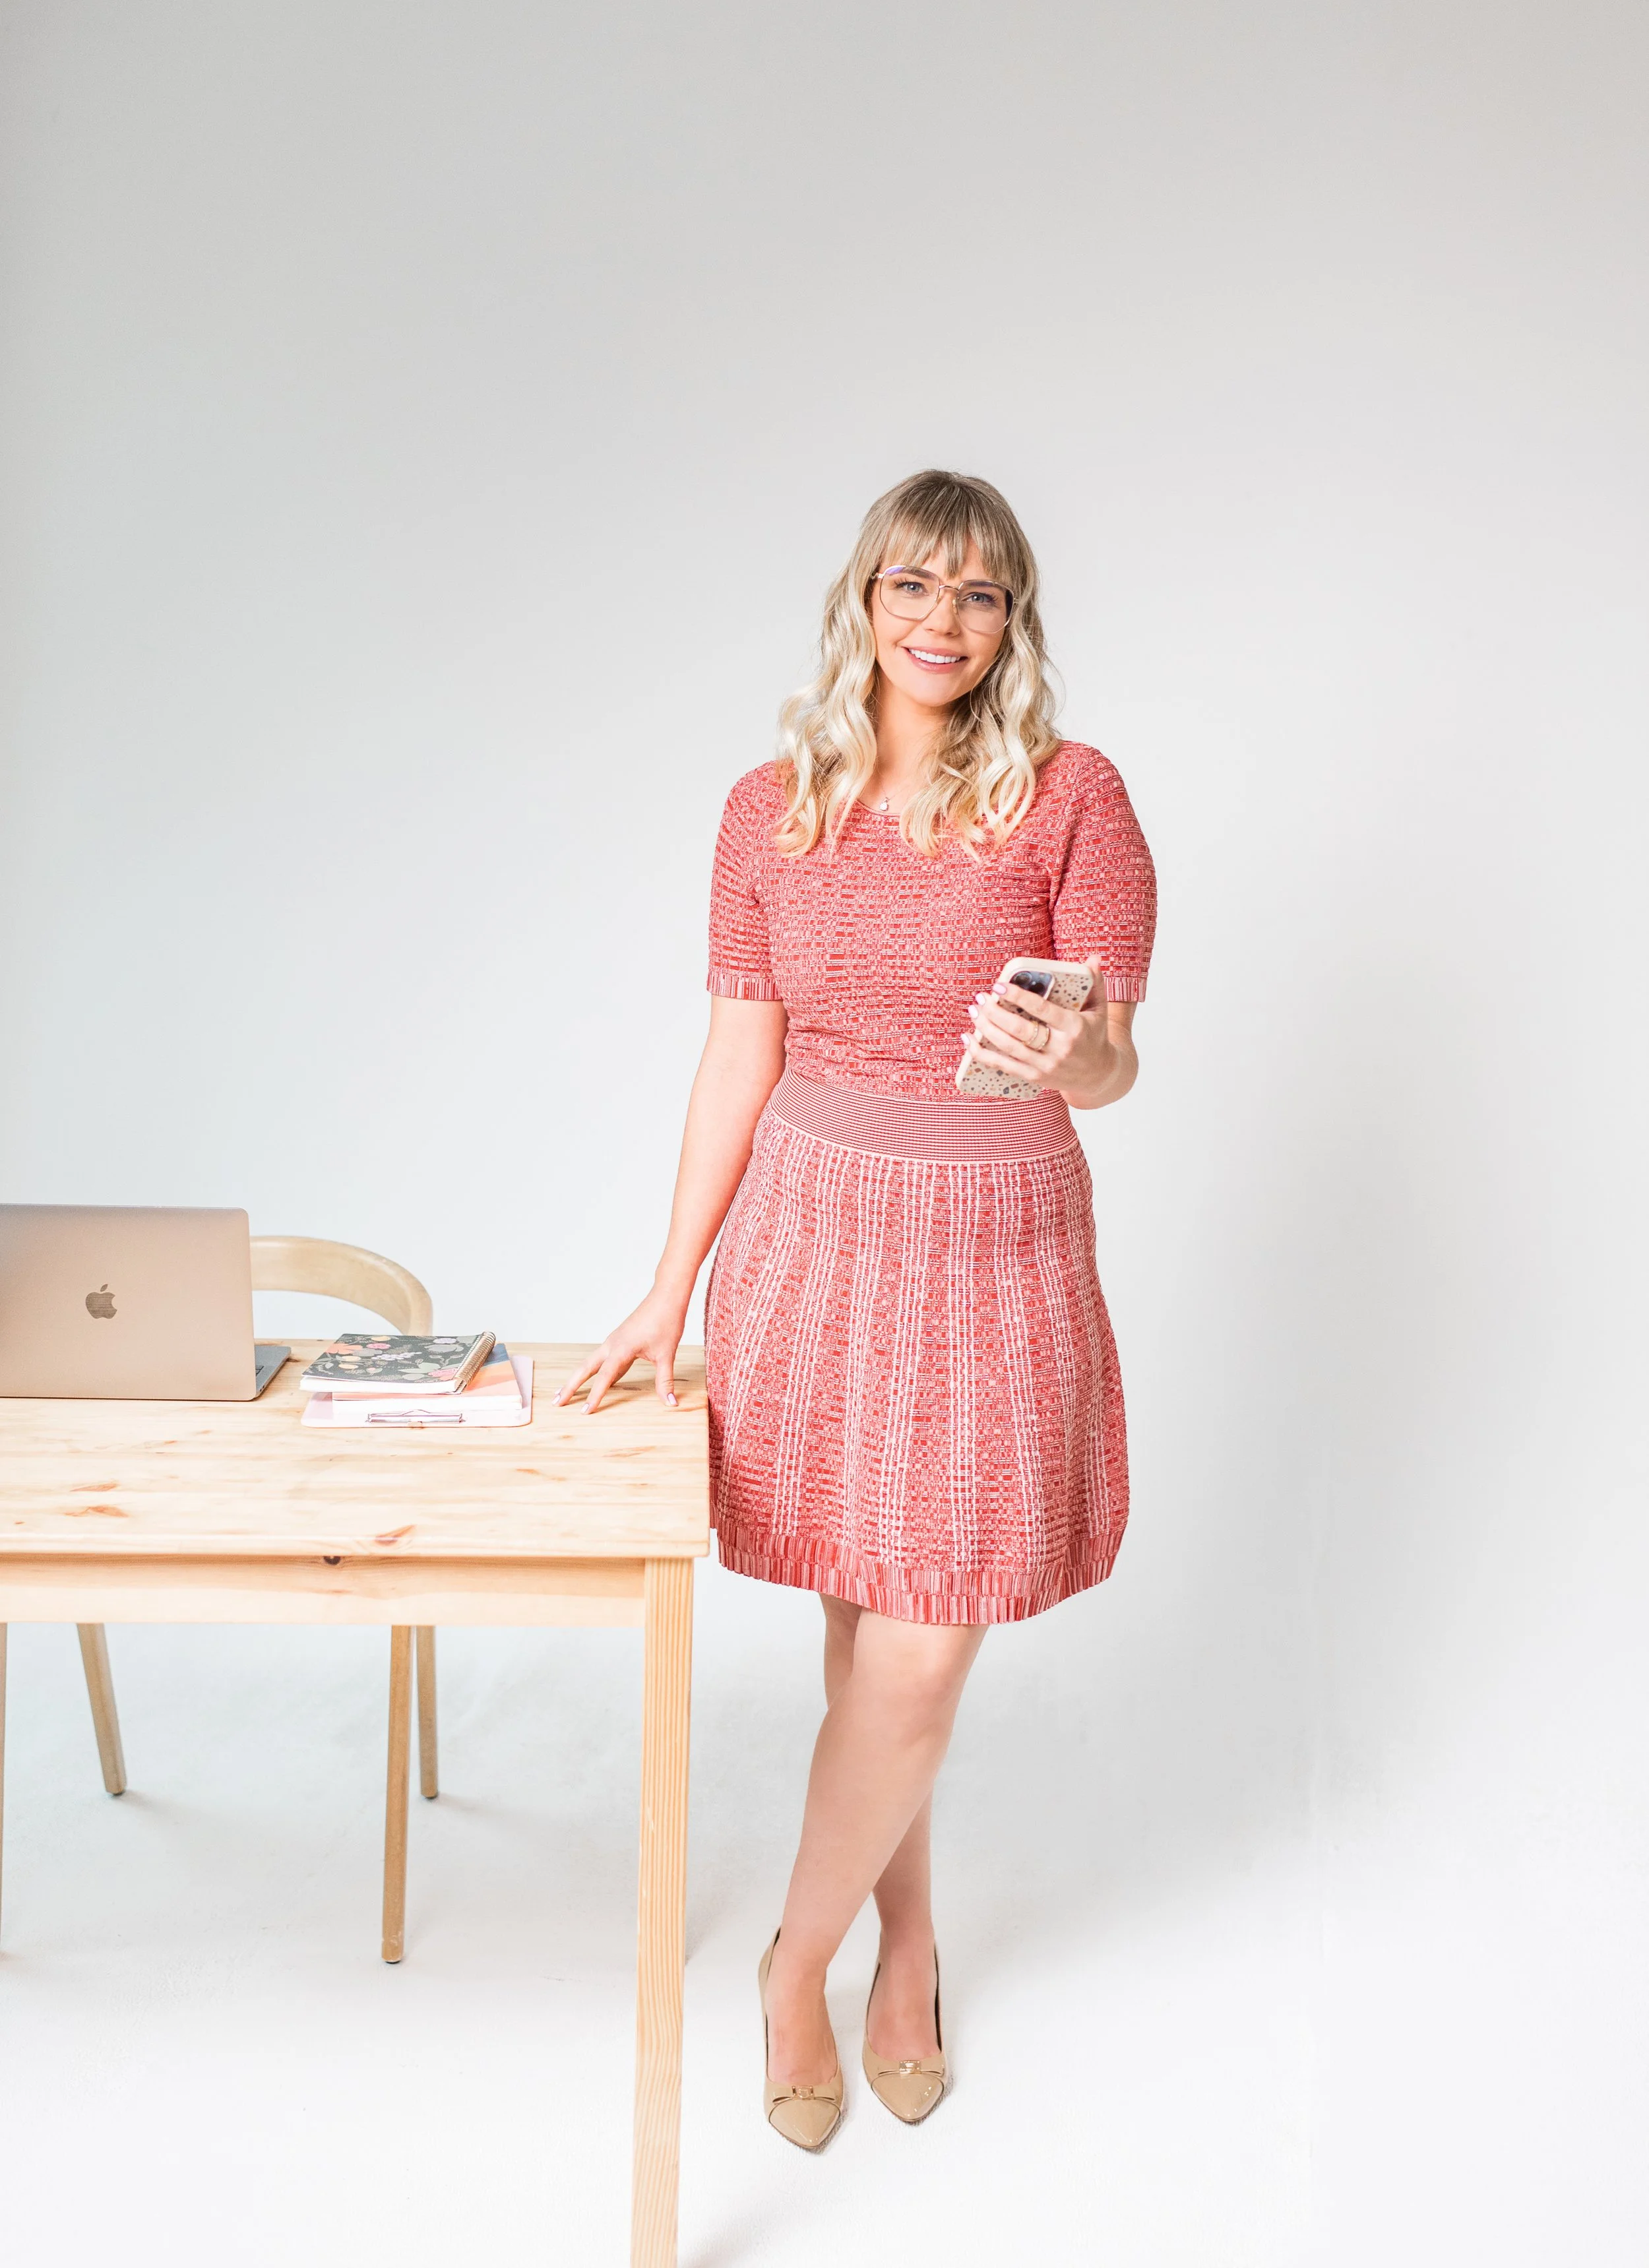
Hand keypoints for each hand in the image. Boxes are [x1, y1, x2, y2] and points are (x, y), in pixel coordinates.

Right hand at [556, 1284, 688, 1414]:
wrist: (666, 1297)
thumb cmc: (666, 1322)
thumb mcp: (667, 1354)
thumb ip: (665, 1380)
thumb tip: (671, 1403)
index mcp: (622, 1348)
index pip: (605, 1376)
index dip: (595, 1395)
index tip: (585, 1411)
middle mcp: (612, 1344)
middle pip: (585, 1368)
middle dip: (570, 1386)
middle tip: (556, 1402)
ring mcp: (613, 1341)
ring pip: (590, 1362)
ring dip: (577, 1377)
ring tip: (564, 1393)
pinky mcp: (618, 1340)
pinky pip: (601, 1359)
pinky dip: (594, 1371)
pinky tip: (593, 1380)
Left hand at [962, 954, 1131, 1110]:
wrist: (1099, 1074)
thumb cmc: (1094, 1034)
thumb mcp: (1100, 1008)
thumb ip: (1096, 982)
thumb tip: (1093, 957)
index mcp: (1073, 1027)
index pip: (1041, 1009)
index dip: (1017, 997)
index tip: (999, 986)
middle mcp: (1059, 1048)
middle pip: (1019, 1030)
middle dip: (995, 1013)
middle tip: (980, 998)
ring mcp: (1045, 1065)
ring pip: (1008, 1047)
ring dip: (986, 1029)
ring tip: (973, 1011)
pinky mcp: (1034, 1077)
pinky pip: (1003, 1066)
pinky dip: (982, 1054)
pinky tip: (968, 1039)